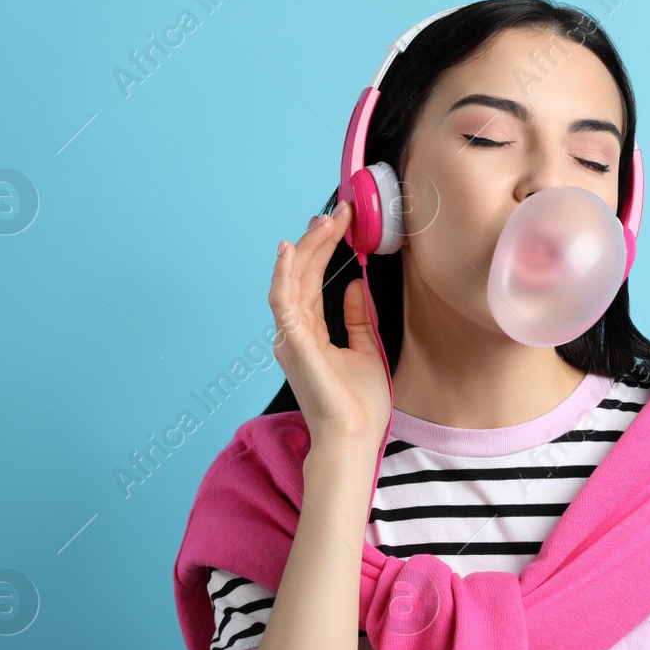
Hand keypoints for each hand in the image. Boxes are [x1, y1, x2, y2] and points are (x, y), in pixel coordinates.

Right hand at [268, 202, 390, 450]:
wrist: (353, 437)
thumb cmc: (358, 404)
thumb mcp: (366, 348)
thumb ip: (359, 317)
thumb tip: (357, 283)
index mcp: (309, 334)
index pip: (314, 282)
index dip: (327, 250)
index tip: (345, 223)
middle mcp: (293, 332)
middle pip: (303, 275)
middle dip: (319, 240)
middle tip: (340, 212)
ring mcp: (290, 337)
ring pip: (292, 280)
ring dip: (308, 248)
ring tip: (325, 220)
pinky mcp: (293, 343)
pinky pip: (283, 301)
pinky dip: (285, 273)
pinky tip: (292, 248)